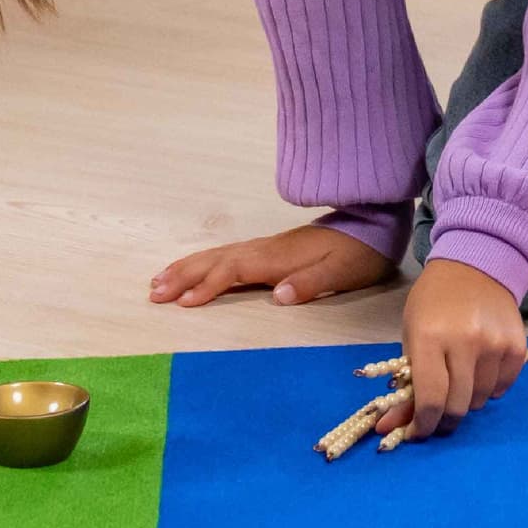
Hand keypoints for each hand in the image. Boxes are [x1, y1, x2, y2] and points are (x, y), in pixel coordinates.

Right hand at [153, 225, 391, 308]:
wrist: (374, 223)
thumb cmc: (361, 252)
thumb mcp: (344, 272)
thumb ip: (311, 282)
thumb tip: (278, 296)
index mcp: (279, 258)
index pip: (234, 271)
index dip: (208, 287)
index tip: (183, 303)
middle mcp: (266, 250)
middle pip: (216, 261)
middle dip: (183, 276)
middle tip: (153, 293)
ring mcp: (267, 247)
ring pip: (218, 256)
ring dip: (187, 268)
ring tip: (158, 281)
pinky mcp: (271, 249)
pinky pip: (228, 255)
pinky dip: (205, 262)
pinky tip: (195, 269)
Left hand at [396, 258, 527, 440]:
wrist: (476, 268)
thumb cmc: (434, 304)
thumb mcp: (411, 339)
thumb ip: (405, 385)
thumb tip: (389, 429)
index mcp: (429, 338)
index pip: (430, 398)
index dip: (423, 424)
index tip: (419, 432)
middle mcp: (465, 341)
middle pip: (458, 405)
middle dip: (444, 419)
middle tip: (438, 416)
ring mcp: (495, 344)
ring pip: (481, 399)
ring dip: (467, 401)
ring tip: (460, 383)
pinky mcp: (517, 346)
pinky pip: (503, 387)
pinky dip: (490, 389)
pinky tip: (480, 373)